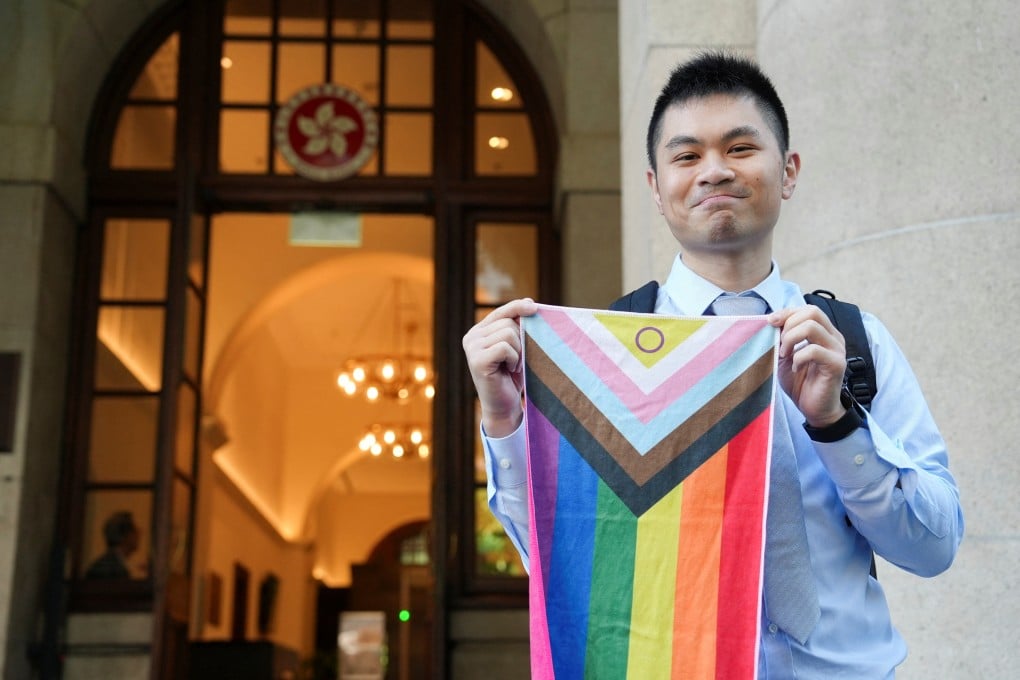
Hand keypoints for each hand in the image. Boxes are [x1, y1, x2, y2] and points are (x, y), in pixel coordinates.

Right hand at [462, 298, 538, 436]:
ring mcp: (472, 348)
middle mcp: (471, 337)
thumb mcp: (516, 347)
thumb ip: (517, 326)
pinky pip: (505, 347)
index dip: (518, 306)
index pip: (501, 311)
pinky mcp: (477, 360)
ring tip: (513, 366)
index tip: (535, 306)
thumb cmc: (513, 377)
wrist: (504, 406)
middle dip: (521, 340)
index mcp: (479, 331)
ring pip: (508, 333)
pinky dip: (514, 358)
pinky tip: (509, 370)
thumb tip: (529, 302)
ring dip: (519, 351)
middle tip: (517, 360)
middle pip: (508, 322)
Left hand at [767, 306, 846, 427]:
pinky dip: (798, 357)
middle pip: (812, 312)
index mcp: (824, 332)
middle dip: (788, 324)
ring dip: (791, 339)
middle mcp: (834, 337)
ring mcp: (837, 350)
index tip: (770, 323)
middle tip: (779, 344)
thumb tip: (770, 322)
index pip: (808, 309)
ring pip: (812, 327)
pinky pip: (814, 350)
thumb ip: (781, 339)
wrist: (814, 409)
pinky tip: (795, 368)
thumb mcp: (785, 356)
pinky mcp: (836, 364)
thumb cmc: (800, 382)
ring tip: (785, 355)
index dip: (787, 312)